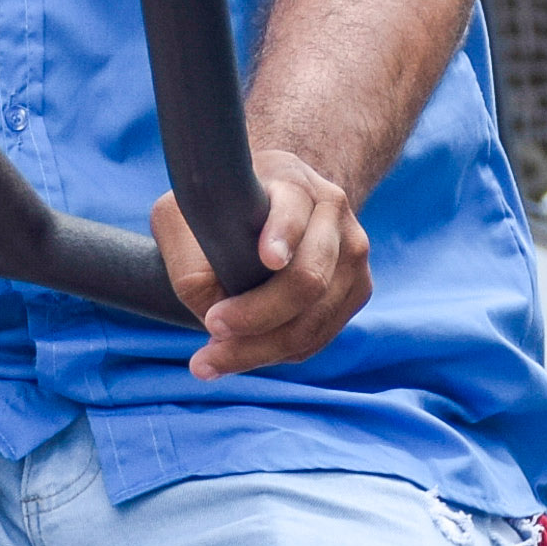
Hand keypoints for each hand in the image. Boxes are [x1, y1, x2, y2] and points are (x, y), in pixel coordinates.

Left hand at [157, 144, 373, 378]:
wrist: (280, 203)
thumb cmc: (226, 209)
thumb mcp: (190, 212)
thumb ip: (191, 253)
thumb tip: (209, 307)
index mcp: (294, 184)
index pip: (294, 210)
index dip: (283, 234)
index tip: (268, 259)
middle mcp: (332, 217)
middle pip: (309, 279)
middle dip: (258, 314)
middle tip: (211, 327)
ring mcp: (351, 256)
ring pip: (313, 320)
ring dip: (259, 348)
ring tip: (210, 361)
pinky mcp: (356, 290)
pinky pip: (316, 337)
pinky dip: (275, 353)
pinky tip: (239, 355)